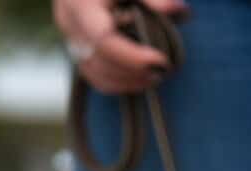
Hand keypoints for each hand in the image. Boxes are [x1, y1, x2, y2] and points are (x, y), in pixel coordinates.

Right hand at [53, 0, 188, 94]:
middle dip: (134, 70)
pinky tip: (140, 79)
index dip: (133, 56)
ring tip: (155, 76)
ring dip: (128, 81)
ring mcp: (70, 39)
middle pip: (101, 61)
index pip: (103, 40)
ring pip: (97, 74)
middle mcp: (70, 24)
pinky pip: (95, 77)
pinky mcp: (75, 49)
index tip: (161, 61)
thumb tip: (180, 10)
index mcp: (79, 4)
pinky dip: (118, 82)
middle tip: (163, 70)